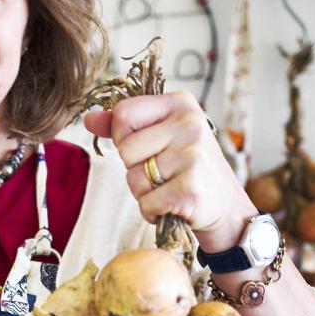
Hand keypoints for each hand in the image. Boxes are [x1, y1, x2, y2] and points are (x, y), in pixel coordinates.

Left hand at [83, 90, 253, 249]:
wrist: (225, 207)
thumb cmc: (187, 168)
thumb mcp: (161, 136)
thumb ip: (124, 126)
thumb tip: (89, 119)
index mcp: (180, 104)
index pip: (124, 113)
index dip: (122, 137)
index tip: (144, 147)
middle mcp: (190, 124)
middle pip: (125, 148)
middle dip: (135, 168)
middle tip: (164, 172)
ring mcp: (193, 156)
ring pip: (134, 178)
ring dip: (144, 192)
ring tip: (170, 188)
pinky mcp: (190, 189)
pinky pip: (146, 203)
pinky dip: (153, 211)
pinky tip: (173, 206)